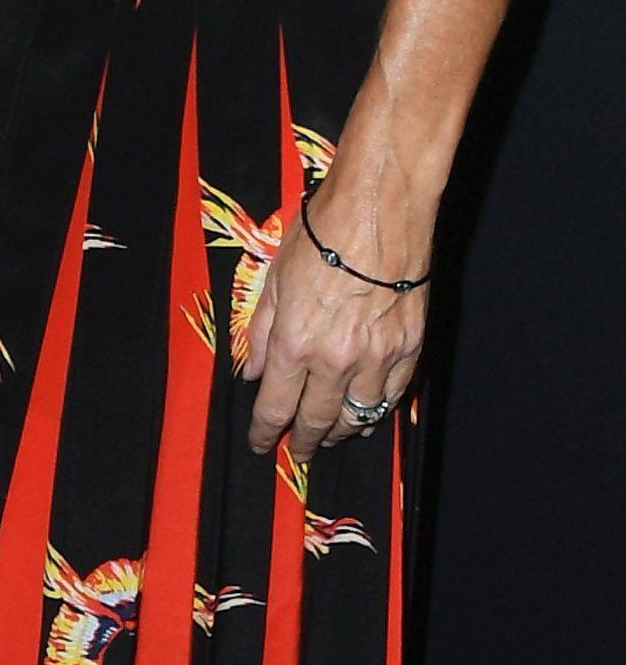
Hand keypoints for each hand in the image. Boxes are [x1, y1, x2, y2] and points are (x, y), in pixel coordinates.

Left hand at [243, 190, 424, 461]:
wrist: (378, 212)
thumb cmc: (320, 236)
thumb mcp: (274, 279)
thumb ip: (262, 331)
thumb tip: (254, 371)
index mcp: (296, 343)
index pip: (276, 405)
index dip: (265, 430)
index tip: (260, 444)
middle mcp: (337, 360)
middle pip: (319, 419)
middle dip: (306, 441)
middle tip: (299, 452)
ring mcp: (378, 358)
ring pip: (358, 414)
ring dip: (342, 430)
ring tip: (331, 436)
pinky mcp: (410, 349)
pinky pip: (392, 394)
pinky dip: (377, 409)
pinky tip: (367, 414)